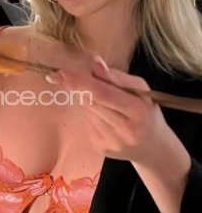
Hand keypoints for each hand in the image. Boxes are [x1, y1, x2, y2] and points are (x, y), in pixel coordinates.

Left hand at [48, 56, 169, 163]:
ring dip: (90, 102)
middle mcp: (123, 130)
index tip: (58, 74)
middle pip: (90, 101)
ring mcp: (110, 142)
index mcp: (137, 111)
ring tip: (109, 106)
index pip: (101, 93)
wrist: (153, 147)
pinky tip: (106, 119)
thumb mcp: (140, 89)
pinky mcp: (99, 148)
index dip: (78, 82)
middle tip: (89, 83)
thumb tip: (95, 64)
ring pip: (87, 111)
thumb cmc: (146, 112)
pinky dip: (92, 115)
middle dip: (84, 88)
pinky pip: (87, 123)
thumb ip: (117, 77)